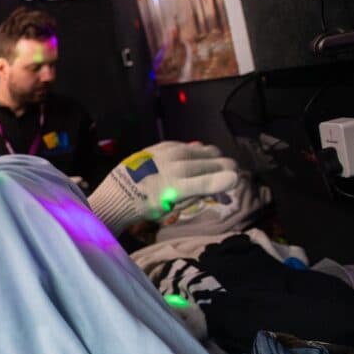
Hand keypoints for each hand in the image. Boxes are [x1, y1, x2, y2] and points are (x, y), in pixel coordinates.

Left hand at [89, 142, 237, 235]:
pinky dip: (198, 153)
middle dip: (227, 169)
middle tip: (230, 176)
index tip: (235, 181)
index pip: (209, 181)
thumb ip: (198, 194)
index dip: (227, 181)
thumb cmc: (147, 206)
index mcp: (175, 187)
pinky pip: (190, 145)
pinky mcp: (164, 145)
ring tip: (215, 168)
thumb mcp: (172, 208)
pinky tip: (197, 160)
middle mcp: (174, 166)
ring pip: (206, 150)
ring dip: (215, 159)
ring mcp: (169, 152)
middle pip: (215, 162)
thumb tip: (224, 185)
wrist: (119, 192)